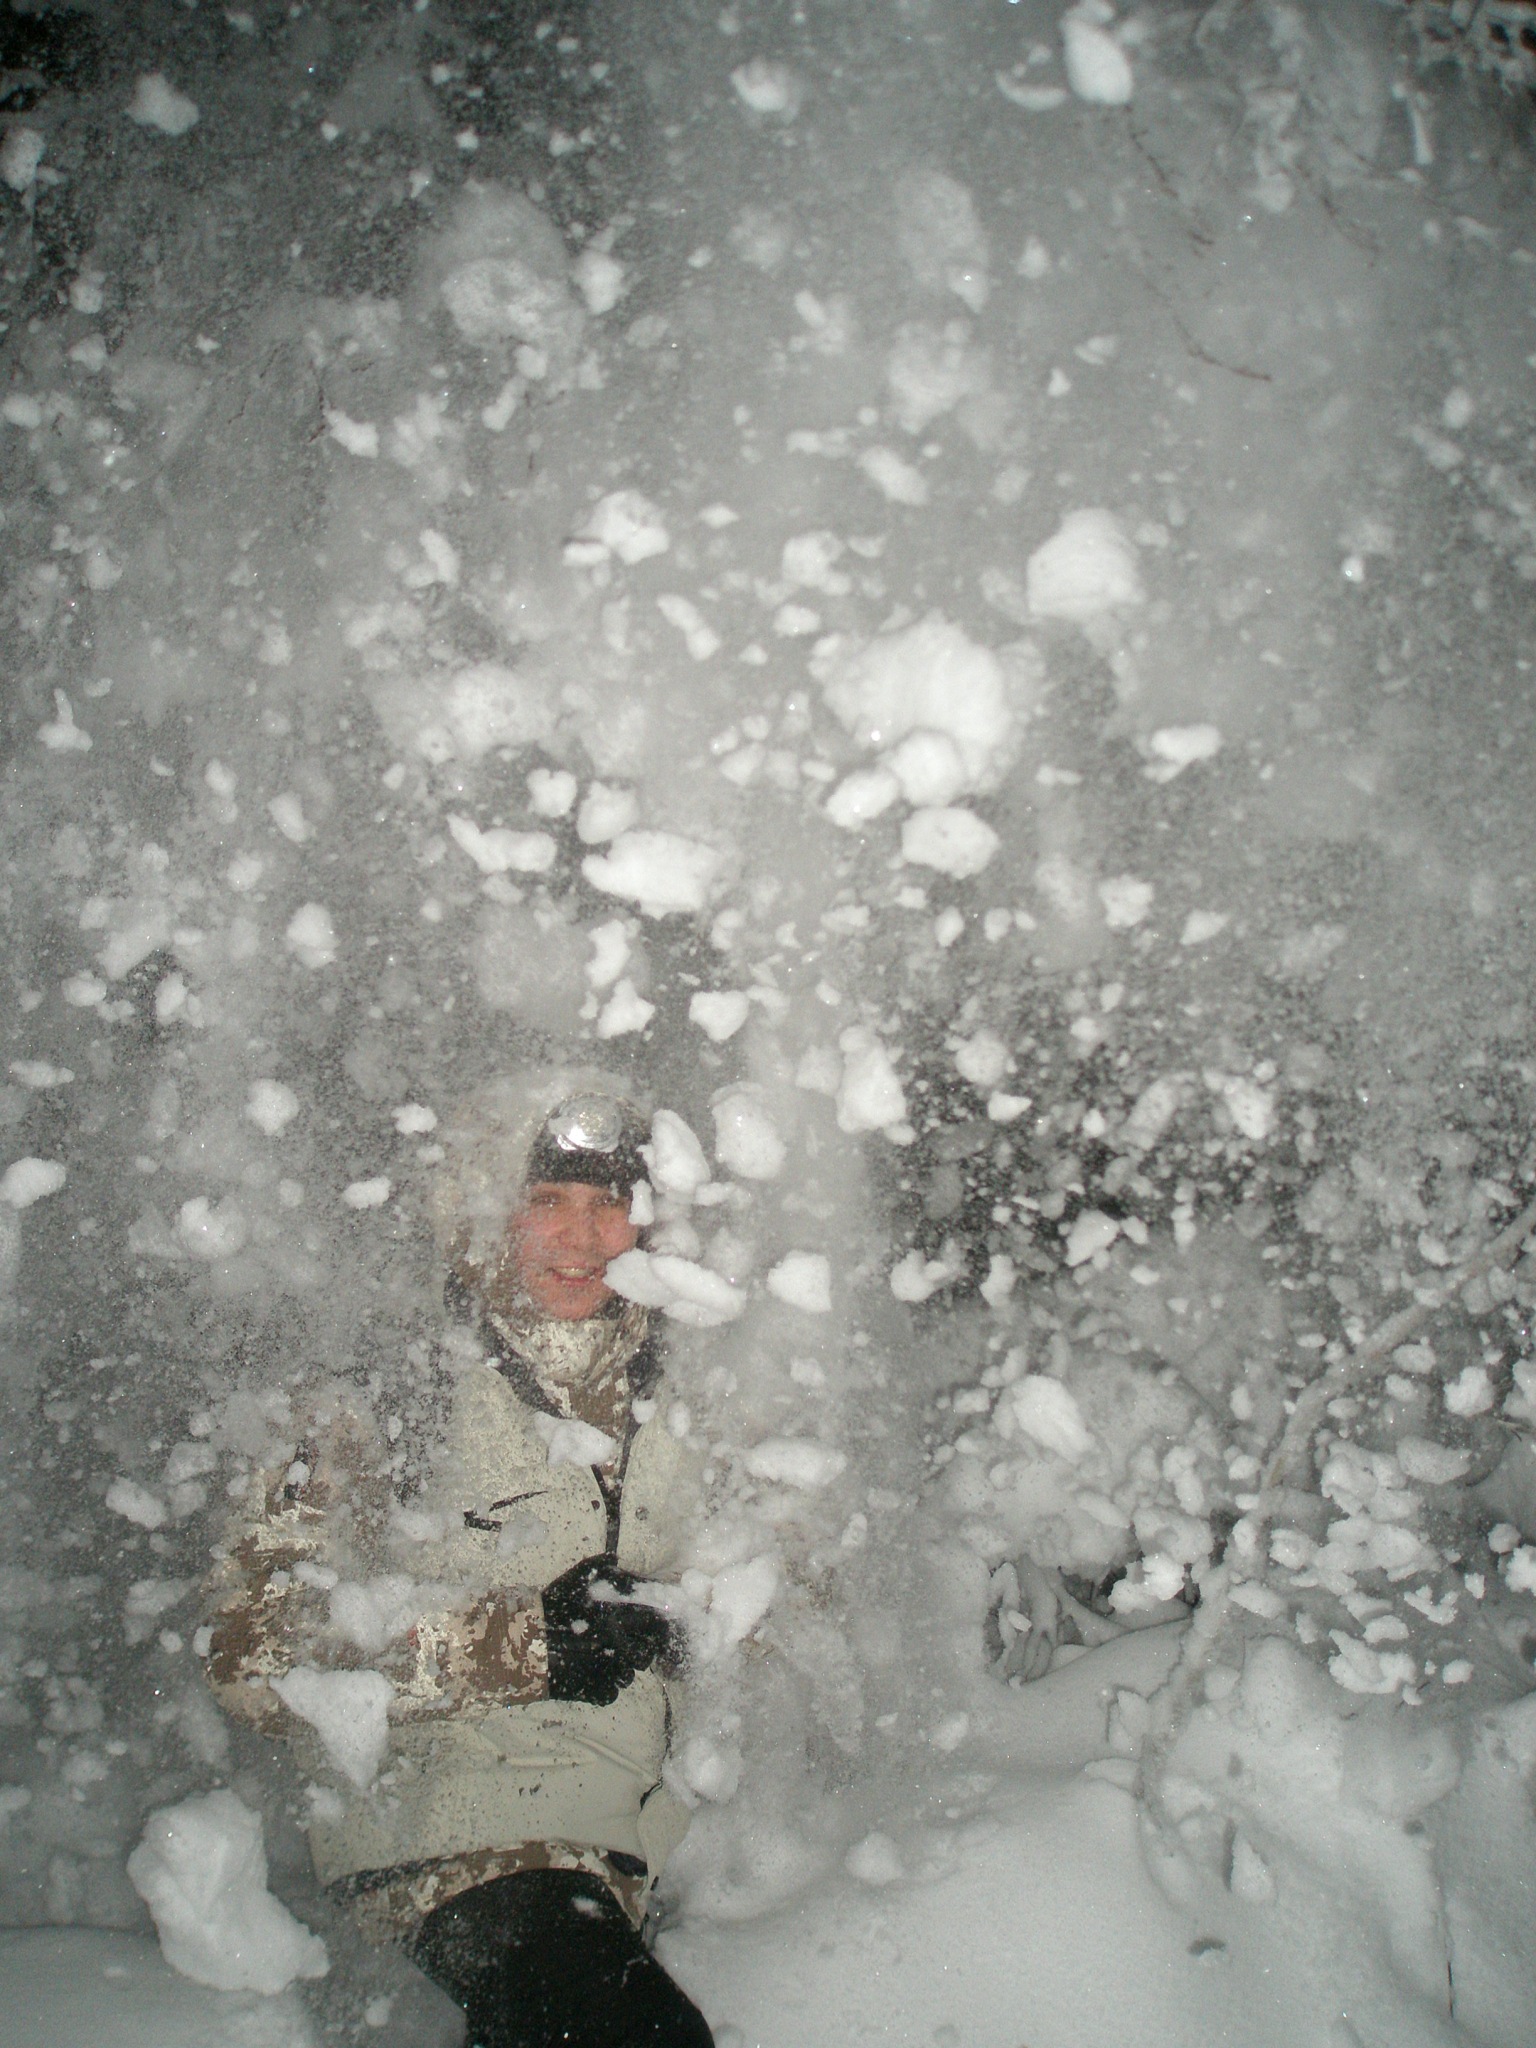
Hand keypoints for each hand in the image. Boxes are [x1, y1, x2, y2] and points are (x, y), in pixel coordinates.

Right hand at [542, 1556, 681, 1706]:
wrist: (529, 1645)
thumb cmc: (552, 1610)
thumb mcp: (573, 1581)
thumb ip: (596, 1567)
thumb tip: (613, 1557)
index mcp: (619, 1622)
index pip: (653, 1626)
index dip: (652, 1627)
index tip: (646, 1627)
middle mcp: (619, 1649)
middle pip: (645, 1657)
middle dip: (638, 1652)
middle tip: (623, 1647)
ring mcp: (608, 1673)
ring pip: (628, 1677)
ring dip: (619, 1670)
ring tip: (603, 1662)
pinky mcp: (593, 1692)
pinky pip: (610, 1694)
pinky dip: (603, 1688)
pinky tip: (591, 1676)